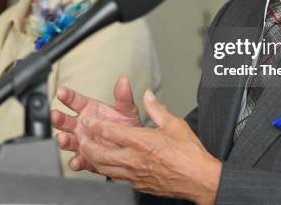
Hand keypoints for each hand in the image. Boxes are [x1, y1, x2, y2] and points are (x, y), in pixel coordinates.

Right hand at [51, 76, 141, 171]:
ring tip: (63, 138)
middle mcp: (81, 125)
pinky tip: (76, 161)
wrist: (134, 148)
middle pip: (64, 120)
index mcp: (89, 109)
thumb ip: (123, 97)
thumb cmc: (127, 126)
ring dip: (63, 140)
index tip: (61, 92)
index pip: (74, 100)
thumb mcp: (127, 110)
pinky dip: (75, 162)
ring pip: (67, 140)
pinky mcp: (86, 158)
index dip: (67, 96)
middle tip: (55, 115)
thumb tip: (124, 81)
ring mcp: (82, 142)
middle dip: (58, 118)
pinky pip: (78, 161)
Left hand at [80, 90, 221, 204]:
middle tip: (80, 138)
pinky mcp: (138, 185)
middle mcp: (135, 159)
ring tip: (87, 152)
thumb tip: (148, 96)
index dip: (95, 125)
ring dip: (92, 159)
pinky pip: (116, 177)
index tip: (87, 120)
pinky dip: (106, 171)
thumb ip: (157, 109)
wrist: (199, 179)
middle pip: (100, 153)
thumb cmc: (190, 154)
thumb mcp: (174, 124)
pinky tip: (105, 166)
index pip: (110, 132)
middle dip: (86, 144)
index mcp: (142, 141)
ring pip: (104, 168)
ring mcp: (135, 174)